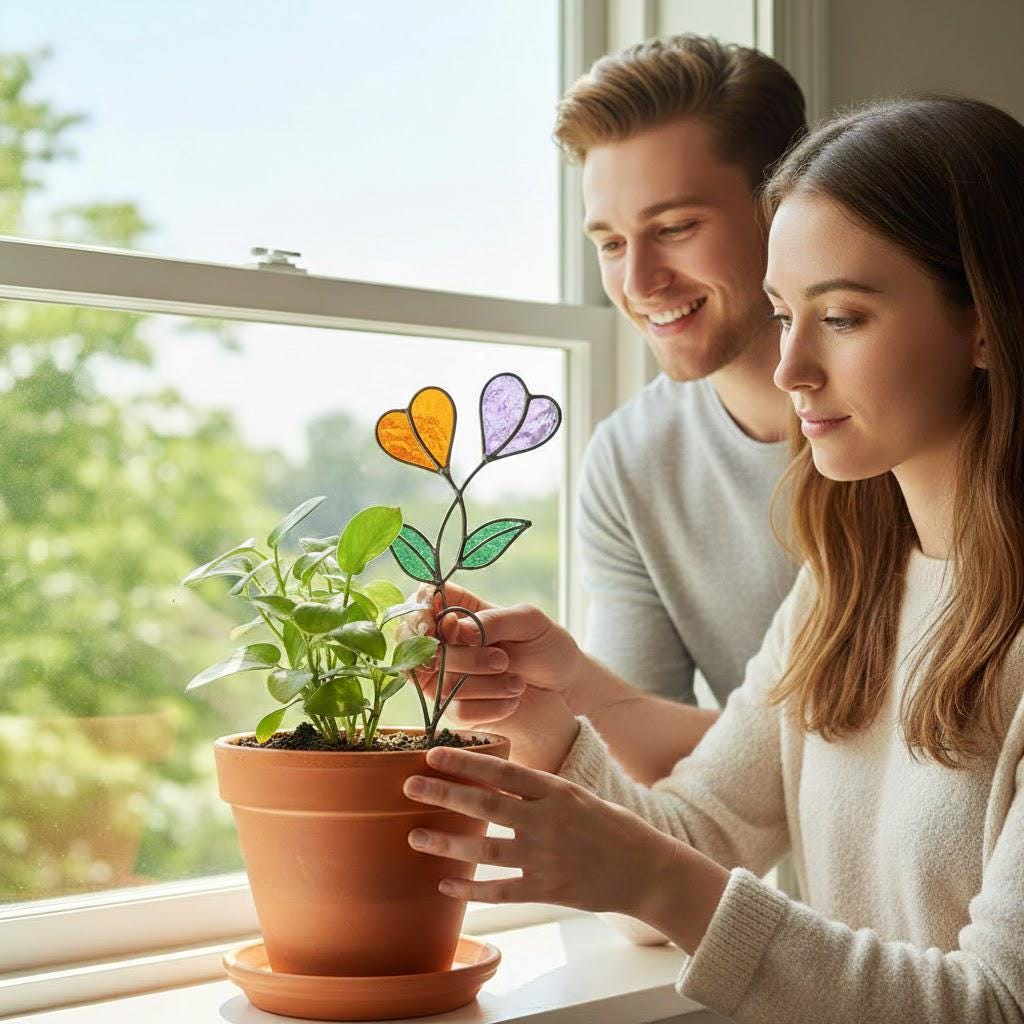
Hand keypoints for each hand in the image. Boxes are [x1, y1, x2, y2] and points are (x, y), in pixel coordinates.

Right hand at [402, 582, 584, 728]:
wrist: (564, 681)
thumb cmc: (544, 643)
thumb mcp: (528, 621)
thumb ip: (491, 620)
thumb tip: (454, 629)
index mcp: (459, 609)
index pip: (421, 603)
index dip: (423, 613)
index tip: (449, 624)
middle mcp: (447, 642)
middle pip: (426, 648)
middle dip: (464, 657)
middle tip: (502, 659)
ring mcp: (448, 676)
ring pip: (441, 682)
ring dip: (482, 684)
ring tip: (518, 681)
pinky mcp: (458, 708)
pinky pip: (456, 710)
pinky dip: (488, 706)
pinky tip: (513, 701)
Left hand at [402, 745, 688, 918]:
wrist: (646, 870)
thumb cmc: (608, 826)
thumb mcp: (575, 794)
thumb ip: (536, 788)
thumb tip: (491, 775)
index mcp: (555, 791)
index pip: (502, 770)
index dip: (465, 761)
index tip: (432, 754)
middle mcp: (547, 822)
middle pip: (486, 806)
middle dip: (444, 795)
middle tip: (409, 788)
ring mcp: (546, 858)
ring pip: (485, 851)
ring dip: (447, 844)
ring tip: (415, 837)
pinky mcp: (547, 891)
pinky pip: (500, 891)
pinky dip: (470, 889)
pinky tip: (445, 883)